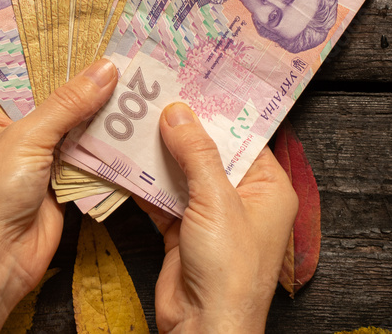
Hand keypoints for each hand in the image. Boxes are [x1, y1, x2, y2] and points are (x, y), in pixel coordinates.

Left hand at [0, 58, 117, 333]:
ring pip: (72, 123)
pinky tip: (131, 121)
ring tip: (134, 79)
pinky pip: (85, 151)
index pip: (21, 70)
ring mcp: (35, 153)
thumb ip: (68, 103)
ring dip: (99, 110)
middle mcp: (9, 128)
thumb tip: (106, 69)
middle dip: (84, 81)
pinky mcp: (57, 177)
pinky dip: (105, 140)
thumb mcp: (26, 138)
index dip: (52, 52)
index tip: (88, 31)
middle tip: (120, 52)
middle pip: (52, 95)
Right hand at [140, 103, 297, 333]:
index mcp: (267, 188)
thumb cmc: (230, 270)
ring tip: (134, 118)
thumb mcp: (217, 201)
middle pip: (209, 152)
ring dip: (159, 153)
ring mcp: (211, 216)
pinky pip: (163, 197)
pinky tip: (124, 159)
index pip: (243, 138)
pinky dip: (144, 181)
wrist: (205, 328)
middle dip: (182, 128)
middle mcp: (242, 199)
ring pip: (183, 173)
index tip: (192, 81)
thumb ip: (197, 153)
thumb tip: (178, 113)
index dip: (218, 111)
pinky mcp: (183, 231)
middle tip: (156, 93)